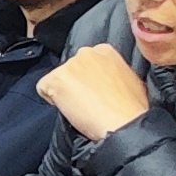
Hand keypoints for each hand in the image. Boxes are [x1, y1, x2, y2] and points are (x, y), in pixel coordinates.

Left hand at [36, 38, 151, 141]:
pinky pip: (43, 89)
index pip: (86, 62)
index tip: (95, 92)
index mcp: (106, 51)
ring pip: (57, 79)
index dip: (88, 80)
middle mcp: (86, 52)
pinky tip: (69, 110)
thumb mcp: (130, 82)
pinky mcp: (57, 79)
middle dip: (76, 84)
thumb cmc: (132, 109)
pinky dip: (51, 100)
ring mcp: (70, 65)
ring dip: (64, 93)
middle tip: (88, 102)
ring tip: (82, 109)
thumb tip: (109, 81)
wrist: (124, 124)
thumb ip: (114, 74)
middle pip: (71, 69)